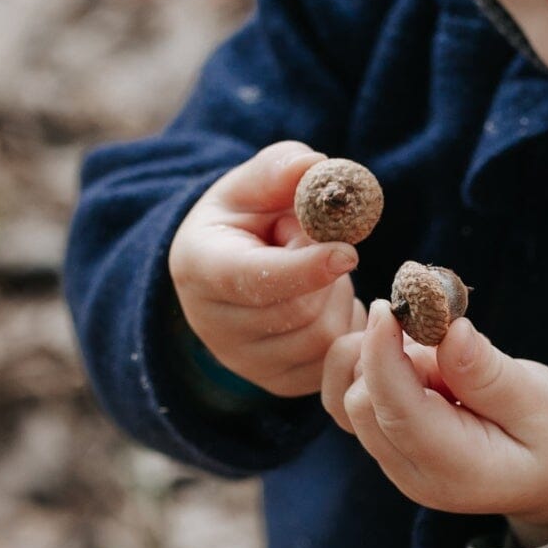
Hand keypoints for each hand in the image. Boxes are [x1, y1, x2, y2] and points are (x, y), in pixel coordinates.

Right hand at [169, 141, 367, 399]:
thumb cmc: (246, 219)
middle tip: (321, 244)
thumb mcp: (253, 185)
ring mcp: (243, 361)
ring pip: (320, 337)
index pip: (252, 278)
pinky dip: (343, 325)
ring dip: (338, 298)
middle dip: (326, 274)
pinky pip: (332, 359)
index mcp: (198, 267)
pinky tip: (324, 301)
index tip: (349, 252)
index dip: (304, 269)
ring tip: (318, 273)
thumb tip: (315, 165)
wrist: (231, 270)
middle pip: (296, 310)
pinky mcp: (276, 382)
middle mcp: (212, 324)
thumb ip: (280, 170)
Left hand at [322, 300, 547, 546]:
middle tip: (436, 330)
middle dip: (386, 353)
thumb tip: (450, 332)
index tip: (391, 306)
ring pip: (350, 401)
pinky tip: (418, 359)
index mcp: (454, 469)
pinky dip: (375, 370)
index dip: (384, 353)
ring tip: (435, 352)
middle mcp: (413, 474)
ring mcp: (397, 464)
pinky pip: (359, 402)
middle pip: (361, 403)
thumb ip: (488, 373)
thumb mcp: (539, 401)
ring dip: (378, 360)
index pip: (396, 410)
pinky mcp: (391, 446)